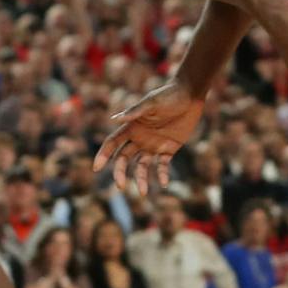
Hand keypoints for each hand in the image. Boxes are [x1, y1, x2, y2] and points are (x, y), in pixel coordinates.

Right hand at [94, 80, 204, 194]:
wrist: (191, 95)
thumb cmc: (169, 95)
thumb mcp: (152, 102)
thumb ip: (135, 112)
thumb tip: (114, 120)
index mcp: (132, 127)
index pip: (112, 143)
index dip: (103, 155)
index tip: (96, 168)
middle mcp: (140, 138)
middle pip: (123, 158)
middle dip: (119, 172)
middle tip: (120, 186)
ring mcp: (154, 144)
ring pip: (142, 166)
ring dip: (141, 179)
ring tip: (144, 192)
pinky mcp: (169, 148)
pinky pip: (162, 165)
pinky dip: (162, 174)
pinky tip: (164, 183)